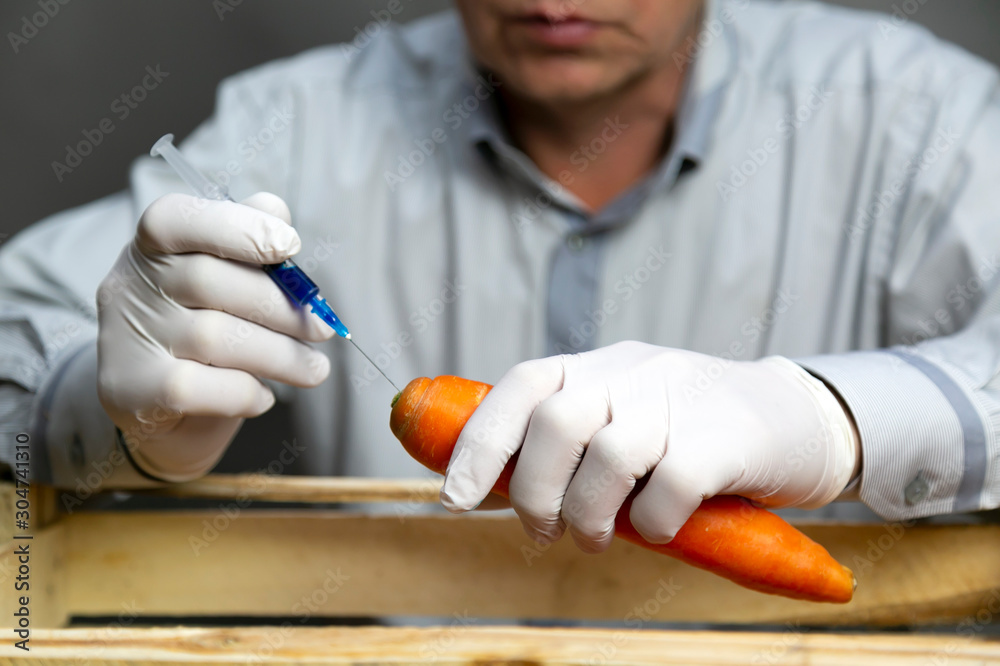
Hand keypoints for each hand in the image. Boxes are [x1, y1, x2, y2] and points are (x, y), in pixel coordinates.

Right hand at [96, 192, 332, 480]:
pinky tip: (262, 394)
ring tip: (314, 368)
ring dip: (280, 355)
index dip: (237, 226)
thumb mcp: (222, 274)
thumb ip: (248, 236)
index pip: (177, 220)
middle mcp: (131, 286)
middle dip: (280, 307)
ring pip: (215, 338)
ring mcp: (127, 339)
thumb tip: (277, 213)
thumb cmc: (203, 323)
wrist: (157, 403)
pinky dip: (244, 391)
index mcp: (153, 246)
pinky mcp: (134, 391)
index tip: (290, 245)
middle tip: (322, 328)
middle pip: (209, 281)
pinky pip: (201, 387)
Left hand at [440, 341, 858, 552]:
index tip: (455, 498)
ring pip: (608, 456)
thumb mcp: (624, 417)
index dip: (480, 442)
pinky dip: (655, 522)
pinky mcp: (723, 437)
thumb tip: (497, 487)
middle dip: (534, 491)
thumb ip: (571, 441)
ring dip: (589, 514)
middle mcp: (631, 371)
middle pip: (555, 423)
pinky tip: (661, 527)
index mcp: (597, 367)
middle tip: (544, 531)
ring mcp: (679, 399)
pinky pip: (670, 485)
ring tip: (597, 538)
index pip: (521, 386)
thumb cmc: (691, 431)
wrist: (796, 419)